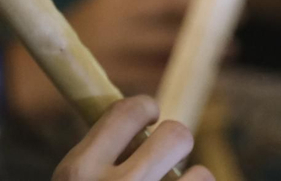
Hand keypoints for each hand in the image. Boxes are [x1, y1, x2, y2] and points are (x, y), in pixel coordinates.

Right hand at [7, 0, 227, 121]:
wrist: (35, 70)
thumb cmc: (86, 33)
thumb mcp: (111, 2)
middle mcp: (117, 9)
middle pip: (172, 1)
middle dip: (210, 7)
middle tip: (238, 15)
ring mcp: (115, 42)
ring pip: (171, 39)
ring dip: (206, 45)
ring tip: (230, 49)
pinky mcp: (115, 73)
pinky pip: (160, 72)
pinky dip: (187, 74)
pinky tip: (206, 75)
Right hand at [54, 96, 212, 180]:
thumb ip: (95, 160)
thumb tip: (134, 119)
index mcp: (79, 171)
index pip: (127, 110)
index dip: (145, 107)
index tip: (150, 115)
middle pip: (175, 135)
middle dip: (174, 140)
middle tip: (166, 155)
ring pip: (201, 175)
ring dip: (192, 179)